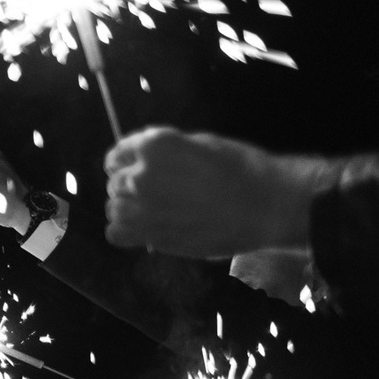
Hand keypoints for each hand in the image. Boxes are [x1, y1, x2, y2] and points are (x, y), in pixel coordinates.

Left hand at [103, 128, 336, 257]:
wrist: (264, 205)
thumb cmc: (242, 169)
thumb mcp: (202, 144)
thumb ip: (168, 151)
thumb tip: (148, 160)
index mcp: (154, 146)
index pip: (118, 154)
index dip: (125, 162)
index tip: (132, 168)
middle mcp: (140, 175)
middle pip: (115, 183)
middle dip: (131, 186)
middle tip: (156, 193)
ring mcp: (141, 207)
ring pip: (114, 208)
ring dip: (128, 209)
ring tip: (153, 211)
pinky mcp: (148, 235)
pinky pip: (116, 234)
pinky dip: (126, 232)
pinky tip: (146, 229)